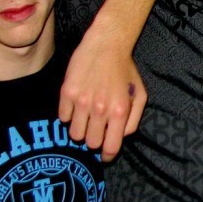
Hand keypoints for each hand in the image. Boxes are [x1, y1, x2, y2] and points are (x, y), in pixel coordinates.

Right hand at [58, 33, 145, 161]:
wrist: (106, 45)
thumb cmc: (125, 71)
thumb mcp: (139, 95)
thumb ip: (133, 121)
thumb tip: (120, 137)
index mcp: (120, 112)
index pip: (111, 147)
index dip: (107, 156)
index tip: (104, 156)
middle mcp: (101, 109)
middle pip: (90, 143)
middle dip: (94, 140)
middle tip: (96, 130)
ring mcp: (82, 101)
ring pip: (75, 134)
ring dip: (81, 129)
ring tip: (86, 118)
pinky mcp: (67, 92)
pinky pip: (62, 118)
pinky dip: (69, 116)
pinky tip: (77, 106)